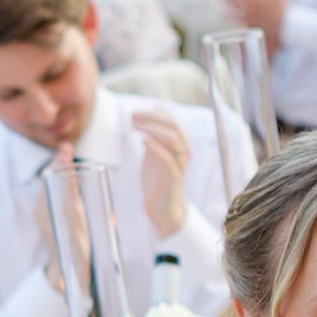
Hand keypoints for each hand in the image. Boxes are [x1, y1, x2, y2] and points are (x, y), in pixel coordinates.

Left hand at [132, 106, 189, 237]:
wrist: (162, 204)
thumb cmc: (158, 177)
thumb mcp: (155, 151)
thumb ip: (153, 135)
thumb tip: (143, 116)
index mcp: (181, 142)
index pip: (171, 119)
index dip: (154, 113)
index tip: (136, 113)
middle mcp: (184, 150)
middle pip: (172, 125)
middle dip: (151, 117)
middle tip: (132, 117)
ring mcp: (180, 162)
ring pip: (172, 138)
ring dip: (152, 129)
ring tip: (134, 126)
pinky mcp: (173, 176)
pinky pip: (167, 158)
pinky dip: (154, 146)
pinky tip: (142, 141)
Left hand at [221, 0, 286, 41]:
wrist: (285, 27)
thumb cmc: (282, 8)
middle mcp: (247, 8)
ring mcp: (246, 18)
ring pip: (230, 11)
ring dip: (224, 4)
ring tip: (221, 0)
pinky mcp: (248, 26)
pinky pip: (236, 21)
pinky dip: (230, 16)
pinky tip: (227, 14)